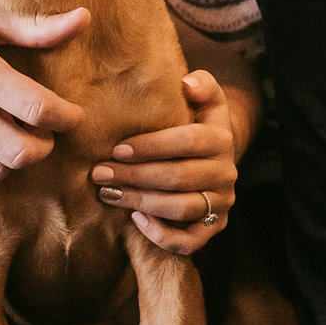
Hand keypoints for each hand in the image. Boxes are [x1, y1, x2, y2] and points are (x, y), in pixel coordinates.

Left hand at [93, 70, 246, 255]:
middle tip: (99, 173)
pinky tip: (135, 220)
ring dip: (140, 202)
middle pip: (178, 177)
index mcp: (222, 139)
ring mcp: (220, 203)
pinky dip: (162, 235)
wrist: (213, 159)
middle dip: (134, 176)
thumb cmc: (196, 125)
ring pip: (180, 209)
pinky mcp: (213, 228)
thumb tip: (188, 83)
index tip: (117, 148)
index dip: (152, 145)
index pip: (189, 141)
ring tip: (108, 194)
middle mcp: (226, 173)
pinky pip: (189, 241)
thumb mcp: (204, 101)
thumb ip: (201, 85)